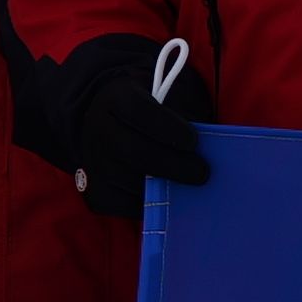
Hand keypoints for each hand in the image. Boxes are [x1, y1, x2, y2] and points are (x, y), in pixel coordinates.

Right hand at [46, 36, 215, 216]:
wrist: (116, 126)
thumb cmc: (154, 113)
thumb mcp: (168, 100)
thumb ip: (184, 116)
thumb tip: (208, 145)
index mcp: (116, 97)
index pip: (138, 111)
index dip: (168, 127)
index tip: (194, 141)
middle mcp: (98, 127)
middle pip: (133, 150)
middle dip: (172, 164)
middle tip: (202, 173)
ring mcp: (92, 160)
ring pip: (127, 180)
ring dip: (162, 188)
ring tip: (189, 187)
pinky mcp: (95, 190)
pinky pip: (120, 203)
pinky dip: (146, 205)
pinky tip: (165, 197)